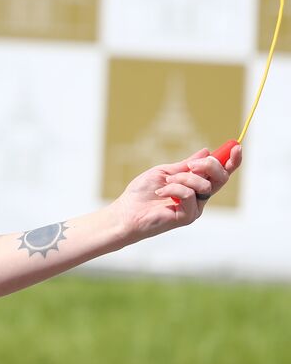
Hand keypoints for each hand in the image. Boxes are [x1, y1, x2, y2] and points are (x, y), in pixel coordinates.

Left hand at [111, 144, 241, 239]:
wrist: (127, 211)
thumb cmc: (143, 192)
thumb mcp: (165, 172)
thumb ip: (186, 165)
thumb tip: (207, 151)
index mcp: (195, 185)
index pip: (220, 174)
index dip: (231, 161)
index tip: (236, 146)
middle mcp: (199, 198)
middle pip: (221, 178)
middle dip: (210, 166)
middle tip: (191, 165)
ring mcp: (195, 208)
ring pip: (204, 186)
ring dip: (183, 178)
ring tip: (165, 182)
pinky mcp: (188, 217)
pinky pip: (190, 195)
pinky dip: (174, 188)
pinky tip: (161, 192)